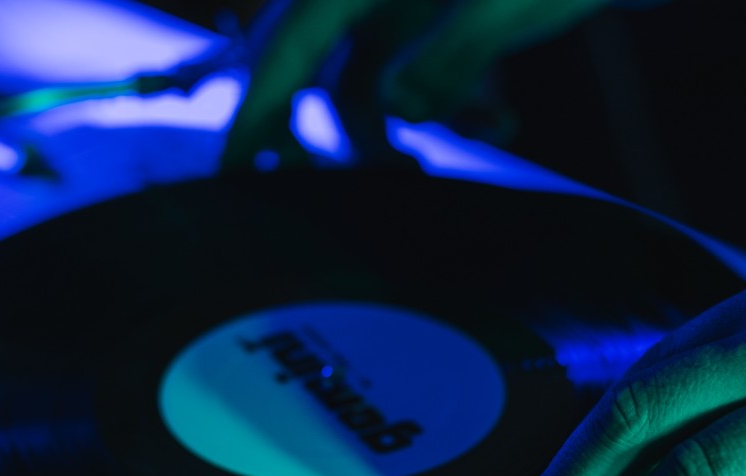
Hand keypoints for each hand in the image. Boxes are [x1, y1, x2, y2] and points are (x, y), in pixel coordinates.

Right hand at [221, 0, 609, 167]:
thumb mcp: (510, 4)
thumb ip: (454, 54)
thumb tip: (402, 110)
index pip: (291, 45)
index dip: (257, 110)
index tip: (234, 168)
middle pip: (301, 65)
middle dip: (293, 129)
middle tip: (294, 187)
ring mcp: (402, 10)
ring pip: (356, 88)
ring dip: (373, 139)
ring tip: (413, 173)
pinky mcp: (433, 29)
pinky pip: (406, 89)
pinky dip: (428, 120)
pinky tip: (488, 131)